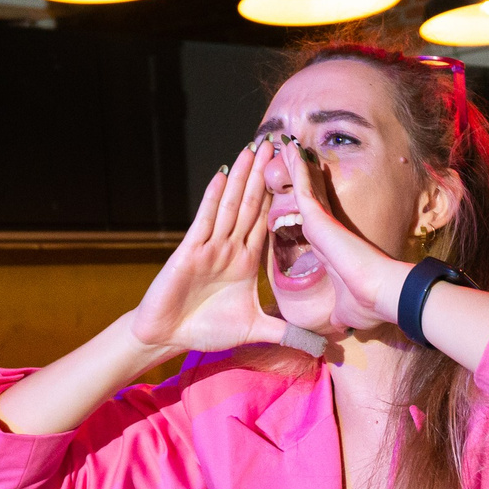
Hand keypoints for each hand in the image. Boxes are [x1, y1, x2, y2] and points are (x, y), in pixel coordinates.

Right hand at [129, 139, 324, 356]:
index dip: (282, 197)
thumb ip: (284, 333)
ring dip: (242, 176)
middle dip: (263, 174)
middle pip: (251, 204)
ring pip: (231, 205)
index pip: (268, 222)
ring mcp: (210, 246)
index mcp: (247, 261)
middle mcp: (230, 247)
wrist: (169, 336)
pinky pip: (205, 220)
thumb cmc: (206, 330)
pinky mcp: (190, 250)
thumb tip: (320, 346)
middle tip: (277, 142)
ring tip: (253, 147)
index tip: (296, 172)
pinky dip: (214, 198)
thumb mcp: (254, 330)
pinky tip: (222, 175)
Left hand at [267, 135, 412, 336]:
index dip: (297, 209)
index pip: (308, 223)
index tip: (287, 198)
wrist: (381, 296)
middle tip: (278, 156)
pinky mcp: (320, 216)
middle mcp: (323, 231)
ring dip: (290, 166)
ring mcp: (322, 221)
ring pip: (302, 187)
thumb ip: (334, 316)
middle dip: (291, 179)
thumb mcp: (342, 313)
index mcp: (326, 250)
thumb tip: (333, 333)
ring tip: (277, 144)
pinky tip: (286, 149)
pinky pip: (302, 187)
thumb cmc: (367, 305)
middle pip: (304, 199)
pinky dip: (295, 168)